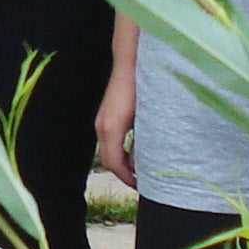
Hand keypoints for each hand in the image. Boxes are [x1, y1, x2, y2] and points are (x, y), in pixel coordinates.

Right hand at [95, 58, 137, 188]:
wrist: (130, 63)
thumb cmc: (141, 87)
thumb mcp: (146, 117)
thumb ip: (143, 139)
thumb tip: (146, 161)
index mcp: (111, 129)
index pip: (114, 163)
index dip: (127, 178)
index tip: (142, 186)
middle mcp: (102, 126)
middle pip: (108, 160)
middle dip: (124, 174)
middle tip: (142, 182)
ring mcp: (102, 120)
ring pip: (108, 150)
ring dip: (121, 163)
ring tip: (139, 169)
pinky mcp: (105, 116)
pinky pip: (109, 140)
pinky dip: (119, 151)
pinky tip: (134, 151)